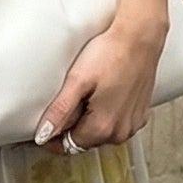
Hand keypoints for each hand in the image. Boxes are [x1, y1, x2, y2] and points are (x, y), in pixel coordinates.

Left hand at [33, 11, 168, 150]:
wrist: (140, 37)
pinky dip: (106, 115)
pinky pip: (116, 123)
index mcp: (102, 127)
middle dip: (71, 129)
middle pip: (85, 140)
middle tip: (63, 103)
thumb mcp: (77, 81)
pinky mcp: (140, 113)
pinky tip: (102, 94)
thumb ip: (59, 111)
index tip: (42, 129)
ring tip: (84, 95)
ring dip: (89, 122)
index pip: (68, 146)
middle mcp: (120, 132)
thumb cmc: (111, 53)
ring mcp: (133, 124)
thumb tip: (43, 135)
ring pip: (101, 133)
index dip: (52, 139)